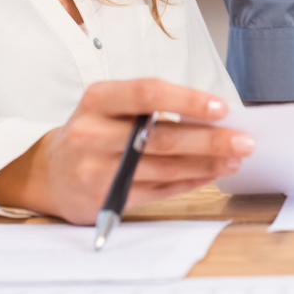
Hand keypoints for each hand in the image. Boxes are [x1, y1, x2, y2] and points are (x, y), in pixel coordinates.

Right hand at [0, 79, 254, 223]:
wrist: (50, 171)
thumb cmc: (94, 128)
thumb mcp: (111, 105)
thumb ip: (153, 106)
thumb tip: (213, 114)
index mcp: (98, 99)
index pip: (148, 93)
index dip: (187, 100)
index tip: (221, 108)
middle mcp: (92, 133)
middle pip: (161, 137)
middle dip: (208, 140)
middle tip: (243, 140)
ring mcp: (96, 170)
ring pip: (163, 168)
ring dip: (205, 164)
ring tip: (234, 157)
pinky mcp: (104, 199)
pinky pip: (157, 190)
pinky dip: (189, 182)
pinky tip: (210, 173)